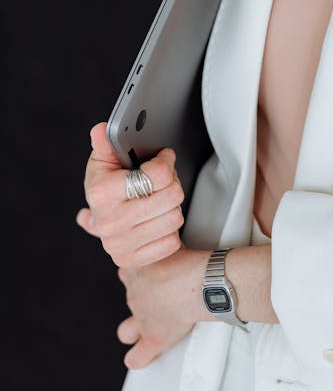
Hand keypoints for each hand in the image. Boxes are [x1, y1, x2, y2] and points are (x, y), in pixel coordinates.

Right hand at [77, 122, 184, 267]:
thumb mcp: (104, 161)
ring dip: (172, 207)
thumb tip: (101, 130)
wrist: (102, 222)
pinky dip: (168, 231)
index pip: (155, 175)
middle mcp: (109, 221)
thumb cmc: (106, 188)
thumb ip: (106, 143)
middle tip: (163, 181)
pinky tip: (155, 221)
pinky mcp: (131, 260)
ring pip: (174, 217)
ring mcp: (119, 244)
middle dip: (172, 183)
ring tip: (158, 200)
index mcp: (100, 192)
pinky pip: (171, 242)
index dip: (165, 162)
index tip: (162, 159)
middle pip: (171, 195)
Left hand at [116, 247, 204, 368]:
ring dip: (133, 330)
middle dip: (142, 298)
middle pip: (131, 298)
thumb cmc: (188, 259)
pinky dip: (139, 358)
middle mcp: (135, 296)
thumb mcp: (169, 238)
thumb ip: (160, 236)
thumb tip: (155, 225)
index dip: (138, 273)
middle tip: (162, 294)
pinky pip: (137, 357)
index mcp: (135, 271)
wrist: (197, 282)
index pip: (127, 272)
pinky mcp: (154, 339)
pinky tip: (145, 356)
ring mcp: (142, 319)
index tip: (151, 271)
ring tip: (147, 326)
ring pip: (126, 331)